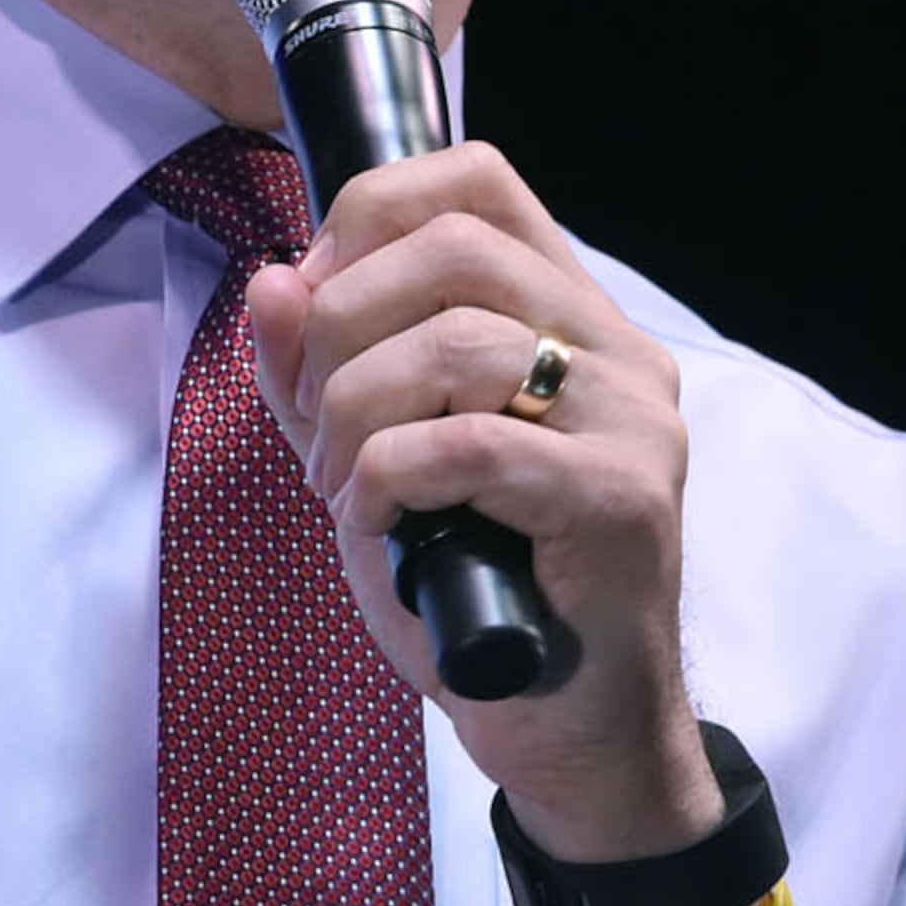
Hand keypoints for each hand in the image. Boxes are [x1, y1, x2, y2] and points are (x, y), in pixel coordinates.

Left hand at [241, 141, 718, 860]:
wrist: (566, 728)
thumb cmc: (473, 587)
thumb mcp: (368, 458)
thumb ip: (315, 371)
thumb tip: (271, 280)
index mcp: (564, 315)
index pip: (474, 178)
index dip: (366, 217)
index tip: (311, 304)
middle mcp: (615, 350)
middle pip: (452, 245)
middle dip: (339, 323)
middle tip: (312, 417)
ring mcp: (634, 421)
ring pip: (458, 340)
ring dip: (356, 410)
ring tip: (341, 485)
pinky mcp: (627, 500)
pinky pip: (470, 445)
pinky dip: (388, 475)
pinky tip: (376, 521)